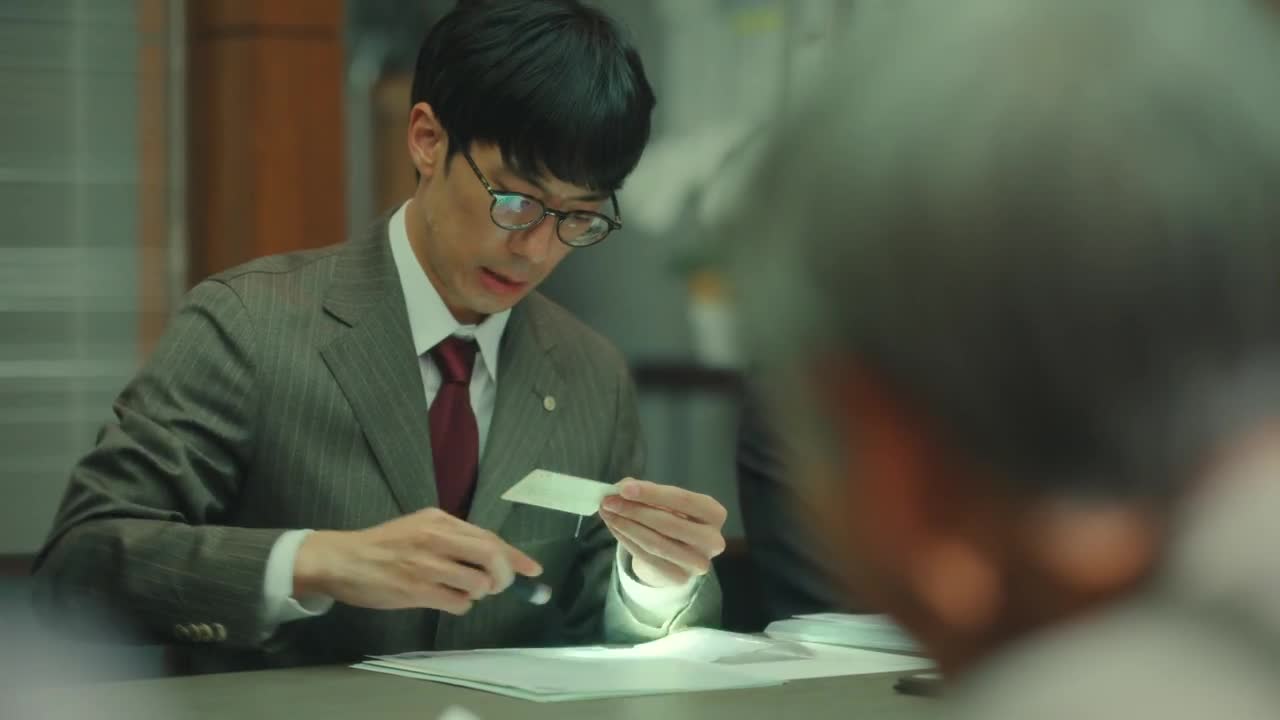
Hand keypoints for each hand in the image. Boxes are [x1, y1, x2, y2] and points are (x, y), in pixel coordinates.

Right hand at [293, 508, 542, 615]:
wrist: (342, 559)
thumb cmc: (383, 545)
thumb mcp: (420, 528)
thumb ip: (453, 538)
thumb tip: (494, 558)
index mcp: (439, 520)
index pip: (489, 537)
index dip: (515, 556)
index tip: (533, 570)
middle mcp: (436, 538)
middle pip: (491, 556)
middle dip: (504, 576)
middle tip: (499, 586)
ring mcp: (426, 565)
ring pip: (477, 583)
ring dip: (478, 593)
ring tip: (462, 590)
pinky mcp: (416, 590)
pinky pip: (458, 603)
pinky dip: (461, 605)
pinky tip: (447, 600)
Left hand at [599, 478, 727, 587]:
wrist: (676, 558)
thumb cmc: (673, 520)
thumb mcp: (666, 503)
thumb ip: (648, 493)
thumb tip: (621, 487)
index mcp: (715, 514)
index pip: (683, 500)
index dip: (652, 493)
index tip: (624, 488)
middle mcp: (713, 540)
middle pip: (669, 523)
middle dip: (635, 510)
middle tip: (608, 501)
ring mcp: (698, 563)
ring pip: (656, 543)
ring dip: (627, 526)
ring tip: (607, 512)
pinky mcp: (679, 578)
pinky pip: (648, 558)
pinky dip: (627, 540)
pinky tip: (614, 527)